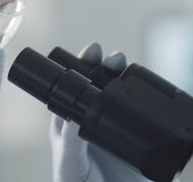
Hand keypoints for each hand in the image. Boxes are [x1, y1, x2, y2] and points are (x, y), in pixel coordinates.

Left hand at [49, 43, 151, 181]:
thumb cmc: (75, 181)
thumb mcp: (69, 162)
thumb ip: (70, 143)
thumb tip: (72, 118)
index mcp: (72, 119)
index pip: (76, 86)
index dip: (83, 65)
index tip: (92, 51)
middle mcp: (93, 117)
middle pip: (101, 84)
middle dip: (106, 66)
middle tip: (114, 58)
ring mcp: (115, 124)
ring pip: (122, 93)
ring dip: (125, 76)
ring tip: (126, 65)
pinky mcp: (136, 136)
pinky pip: (144, 113)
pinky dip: (148, 99)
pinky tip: (150, 89)